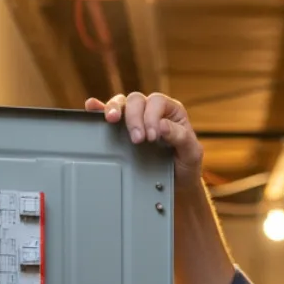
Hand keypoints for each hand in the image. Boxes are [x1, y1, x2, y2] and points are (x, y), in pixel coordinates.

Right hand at [85, 92, 202, 188]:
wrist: (177, 183)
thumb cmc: (186, 165)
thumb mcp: (191, 152)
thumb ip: (181, 137)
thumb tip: (162, 125)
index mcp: (171, 111)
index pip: (157, 101)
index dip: (152, 117)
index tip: (152, 137)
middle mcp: (152, 110)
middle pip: (137, 100)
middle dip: (134, 118)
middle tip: (137, 140)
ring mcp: (136, 118)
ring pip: (121, 103)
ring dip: (114, 109)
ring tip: (111, 120)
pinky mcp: (122, 129)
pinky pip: (108, 113)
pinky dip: (98, 109)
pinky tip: (91, 107)